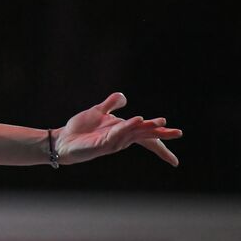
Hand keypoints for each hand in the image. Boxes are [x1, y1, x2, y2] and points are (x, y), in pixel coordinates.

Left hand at [56, 92, 181, 167]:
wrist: (62, 139)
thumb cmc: (79, 129)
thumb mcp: (97, 112)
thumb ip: (110, 104)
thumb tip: (123, 96)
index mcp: (122, 131)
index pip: (146, 134)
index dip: (161, 135)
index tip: (178, 134)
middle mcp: (121, 138)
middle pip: (145, 135)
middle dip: (161, 134)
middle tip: (178, 132)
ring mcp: (113, 142)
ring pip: (134, 134)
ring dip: (147, 128)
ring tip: (160, 122)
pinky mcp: (102, 144)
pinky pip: (118, 135)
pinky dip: (128, 127)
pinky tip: (137, 120)